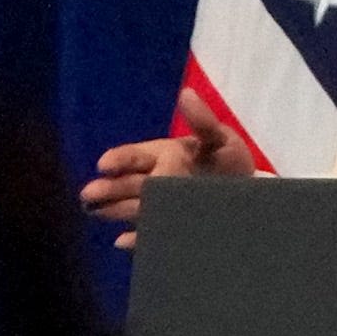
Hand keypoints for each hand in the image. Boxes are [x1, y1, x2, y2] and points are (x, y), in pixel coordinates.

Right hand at [80, 87, 257, 249]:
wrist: (248, 195)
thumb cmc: (229, 162)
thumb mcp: (219, 138)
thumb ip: (202, 121)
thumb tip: (186, 93)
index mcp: (163, 156)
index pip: (135, 157)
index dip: (118, 159)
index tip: (103, 165)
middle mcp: (156, 181)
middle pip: (128, 184)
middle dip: (108, 189)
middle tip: (88, 195)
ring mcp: (160, 206)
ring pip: (133, 207)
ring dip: (114, 210)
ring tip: (96, 213)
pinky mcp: (167, 228)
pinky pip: (149, 234)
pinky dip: (136, 238)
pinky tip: (122, 242)